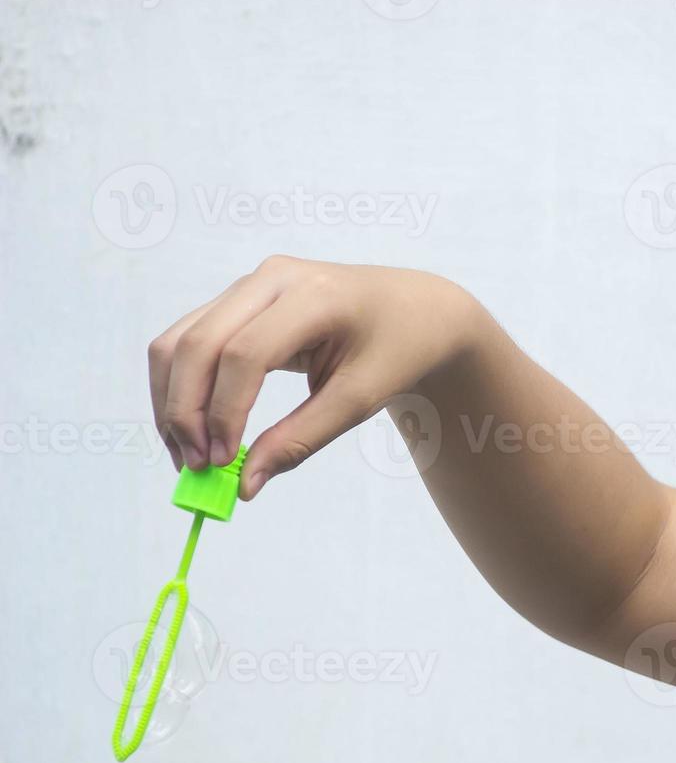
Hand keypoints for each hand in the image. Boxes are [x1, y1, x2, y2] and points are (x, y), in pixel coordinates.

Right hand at [148, 254, 482, 498]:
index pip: (246, 354)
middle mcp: (272, 279)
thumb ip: (303, 438)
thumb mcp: (362, 399)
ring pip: (180, 341)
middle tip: (194, 467)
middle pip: (198, 344)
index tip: (224, 463)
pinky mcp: (239, 299)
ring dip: (172, 402)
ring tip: (188, 456)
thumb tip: (244, 484)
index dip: (225, 412)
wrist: (415, 310)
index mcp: (314, 296)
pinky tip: (195, 430)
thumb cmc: (398, 349)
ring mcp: (250, 285)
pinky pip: (189, 340)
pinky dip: (181, 388)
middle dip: (185, 411)